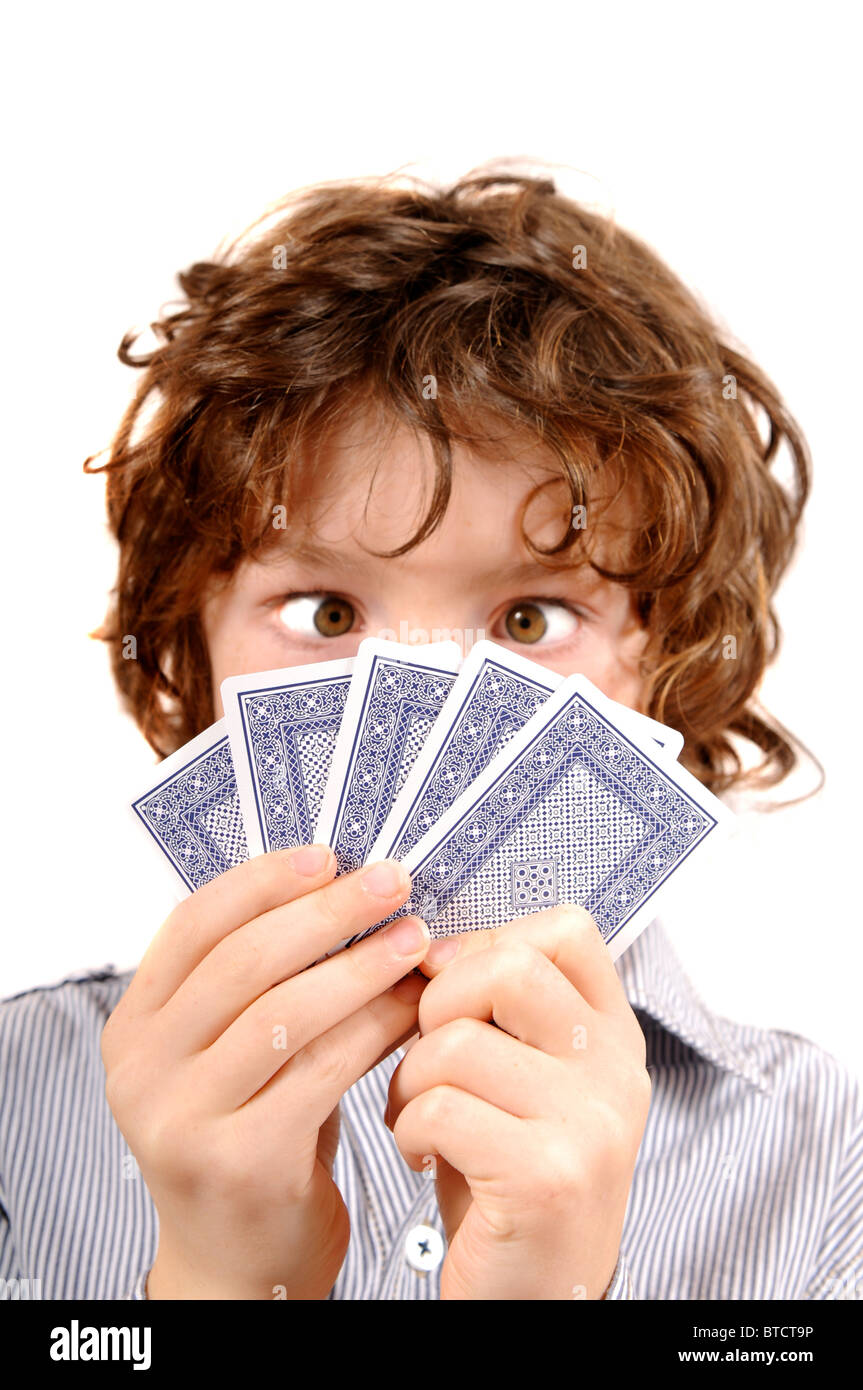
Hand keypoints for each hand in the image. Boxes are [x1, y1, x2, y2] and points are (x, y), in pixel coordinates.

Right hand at [101, 846, 429, 1298]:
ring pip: (286, 1012)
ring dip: (361, 966)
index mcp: (137, 1027)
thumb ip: (262, 983)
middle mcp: (145, 1070)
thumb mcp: (232, 1055)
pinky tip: (413, 1008)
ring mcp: (184, 1118)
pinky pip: (322, 1070)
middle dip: (326, 912)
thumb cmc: (249, 1140)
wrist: (239, 1264)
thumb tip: (343, 889)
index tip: (327, 856)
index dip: (263, 880)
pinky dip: (376, 1028)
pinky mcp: (241, 1160)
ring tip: (414, 938)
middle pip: (242, 960)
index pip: (193, 924)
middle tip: (390, 884)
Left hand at [384, 906, 650, 1299]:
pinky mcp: (547, 1177)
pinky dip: (409, 1130)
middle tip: (429, 1056)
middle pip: (509, 967)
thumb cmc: (508, 1179)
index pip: (566, 929)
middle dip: (439, 1003)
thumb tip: (429, 945)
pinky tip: (426, 1155)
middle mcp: (616, 1071)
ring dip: (409, 1081)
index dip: (488, 942)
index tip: (449, 986)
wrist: (533, 1297)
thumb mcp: (521, 1080)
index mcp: (612, 1035)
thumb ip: (499, 1012)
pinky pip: (440, 1108)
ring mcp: (590, 1124)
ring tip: (419, 1118)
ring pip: (456, 1043)